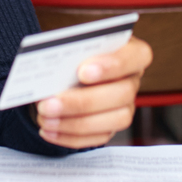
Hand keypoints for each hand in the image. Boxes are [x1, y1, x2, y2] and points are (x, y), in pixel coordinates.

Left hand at [35, 36, 152, 147]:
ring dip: (76, 123)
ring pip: (115, 120)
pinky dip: (71, 136)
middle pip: (122, 94)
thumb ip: (71, 50)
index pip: (136, 56)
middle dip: (83, 102)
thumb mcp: (74, 44)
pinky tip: (48, 130)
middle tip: (49, 104)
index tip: (82, 71)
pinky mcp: (112, 126)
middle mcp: (132, 80)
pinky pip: (99, 137)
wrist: (65, 70)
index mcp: (132, 52)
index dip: (112, 65)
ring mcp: (125, 106)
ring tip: (45, 118)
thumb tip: (53, 67)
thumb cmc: (74, 52)